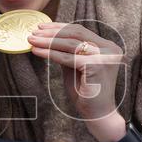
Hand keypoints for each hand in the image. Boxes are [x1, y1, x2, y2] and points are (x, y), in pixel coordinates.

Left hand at [28, 23, 127, 141]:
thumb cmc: (86, 93)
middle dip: (52, 32)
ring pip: (71, 44)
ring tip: (32, 40)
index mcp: (108, 47)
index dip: (60, 27)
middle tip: (34, 32)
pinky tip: (37, 52)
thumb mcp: (75, 67)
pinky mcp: (97, 66)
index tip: (42, 27)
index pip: (81, 31)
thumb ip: (67, 52)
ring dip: (48, 41)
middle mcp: (110, 49)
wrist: (98, 115)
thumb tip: (48, 38)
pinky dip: (50, 54)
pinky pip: (68, 58)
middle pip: (76, 33)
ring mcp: (105, 57)